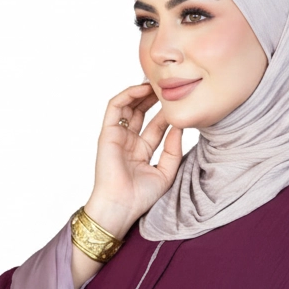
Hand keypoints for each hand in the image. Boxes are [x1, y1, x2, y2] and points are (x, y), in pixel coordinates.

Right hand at [87, 83, 184, 234]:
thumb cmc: (141, 196)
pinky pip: (115, 107)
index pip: (157, 126)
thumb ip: (174, 151)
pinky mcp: (107, 133)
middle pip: (141, 112)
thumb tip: (180, 128)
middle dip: (154, 98)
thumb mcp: (166, 172)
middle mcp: (129, 142)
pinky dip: (127, 95)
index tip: (181, 103)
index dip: (168, 113)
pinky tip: (142, 89)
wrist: (121, 206)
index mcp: (142, 151)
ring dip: (141, 92)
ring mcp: (117, 136)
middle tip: (167, 85)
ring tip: (156, 82)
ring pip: (128, 106)